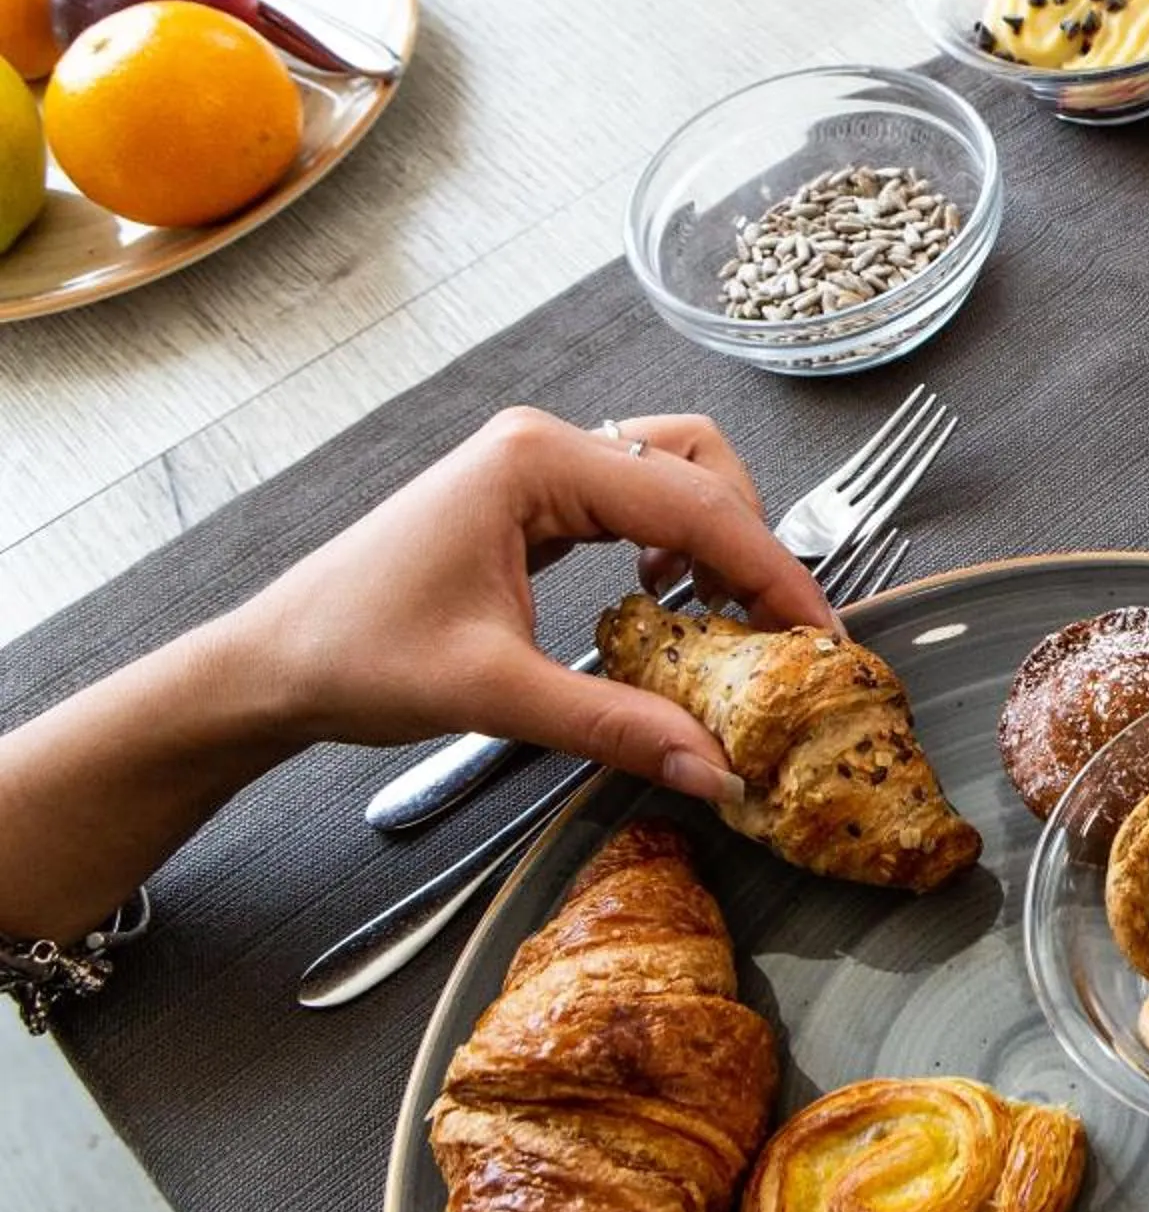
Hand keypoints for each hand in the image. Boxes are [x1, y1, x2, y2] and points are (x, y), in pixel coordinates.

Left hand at [233, 408, 833, 801]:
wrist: (268, 664)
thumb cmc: (354, 659)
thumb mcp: (495, 696)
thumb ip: (615, 727)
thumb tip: (714, 768)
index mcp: (536, 462)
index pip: (695, 504)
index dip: (770, 570)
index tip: (817, 632)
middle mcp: (544, 443)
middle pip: (699, 462)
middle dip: (748, 541)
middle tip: (769, 629)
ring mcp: (536, 464)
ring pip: (674, 472)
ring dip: (714, 536)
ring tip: (721, 616)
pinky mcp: (529, 495)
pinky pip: (634, 500)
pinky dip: (672, 543)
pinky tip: (662, 599)